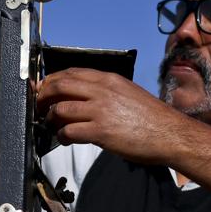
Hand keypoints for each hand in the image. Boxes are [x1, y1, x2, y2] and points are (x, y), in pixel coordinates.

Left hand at [36, 68, 190, 164]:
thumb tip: (87, 100)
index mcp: (110, 80)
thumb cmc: (154, 119)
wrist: (171, 134)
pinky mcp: (101, 131)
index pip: (72, 72)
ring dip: (50, 118)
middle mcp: (103, 91)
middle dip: (44, 95)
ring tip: (51, 125)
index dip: (53, 80)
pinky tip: (65, 139)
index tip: (45, 88)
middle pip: (60, 85)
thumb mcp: (130, 93)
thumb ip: (108, 93)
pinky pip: (70, 130)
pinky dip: (62, 135)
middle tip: (39, 106)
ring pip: (60, 108)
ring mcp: (101, 110)